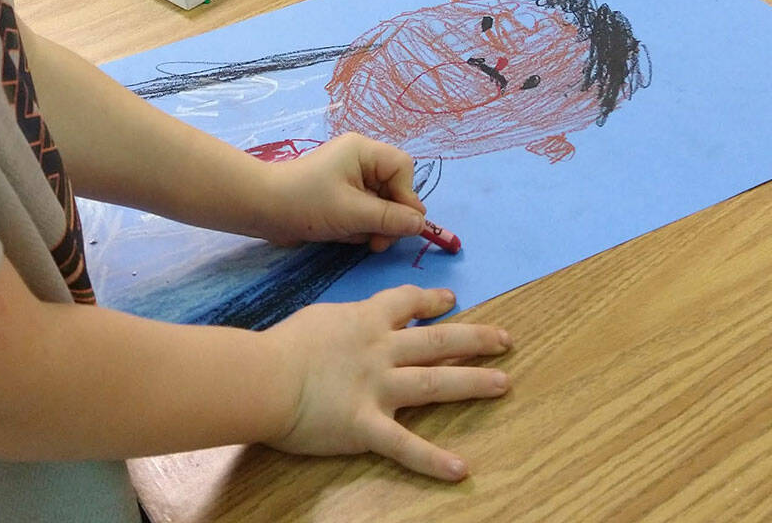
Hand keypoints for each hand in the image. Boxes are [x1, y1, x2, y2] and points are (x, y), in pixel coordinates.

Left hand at [257, 132, 426, 251]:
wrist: (262, 209)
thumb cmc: (306, 203)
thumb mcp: (353, 213)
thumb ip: (390, 219)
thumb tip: (420, 224)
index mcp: (363, 151)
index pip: (402, 168)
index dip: (407, 196)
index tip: (402, 225)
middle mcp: (360, 160)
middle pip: (394, 189)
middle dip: (388, 218)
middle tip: (377, 243)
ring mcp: (350, 178)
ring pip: (380, 205)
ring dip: (372, 226)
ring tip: (352, 237)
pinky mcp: (340, 195)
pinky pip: (364, 211)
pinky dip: (358, 226)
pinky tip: (342, 235)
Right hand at [265, 285, 511, 479]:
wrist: (265, 376)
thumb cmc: (284, 344)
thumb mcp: (320, 318)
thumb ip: (346, 321)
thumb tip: (354, 323)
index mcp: (367, 320)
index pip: (407, 302)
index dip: (432, 300)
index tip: (451, 300)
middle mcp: (381, 350)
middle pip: (437, 340)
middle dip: (475, 338)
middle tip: (505, 339)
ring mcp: (378, 388)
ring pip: (434, 382)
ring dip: (472, 382)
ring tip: (503, 383)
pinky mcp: (366, 426)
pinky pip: (405, 446)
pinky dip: (433, 460)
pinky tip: (460, 470)